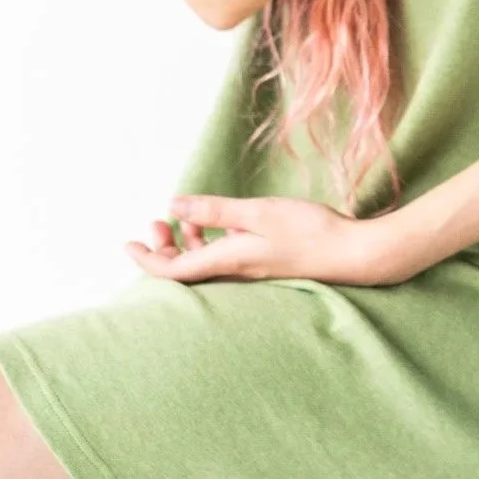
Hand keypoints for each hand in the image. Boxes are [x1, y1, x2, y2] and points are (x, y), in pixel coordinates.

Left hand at [125, 195, 408, 286]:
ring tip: (181, 219)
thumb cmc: (308, 230)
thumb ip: (214, 211)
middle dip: (164, 247)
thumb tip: (172, 205)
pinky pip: (224, 259)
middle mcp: (233, 272)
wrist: (350, 253)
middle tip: (156, 222)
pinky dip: (211, 242)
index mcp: (226, 261)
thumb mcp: (257, 213)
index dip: (146, 260)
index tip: (128, 243)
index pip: (171, 272)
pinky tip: (221, 224)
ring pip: (204, 263)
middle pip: (184, 270)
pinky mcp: (264, 266)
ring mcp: (249, 271)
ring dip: (187, 243)